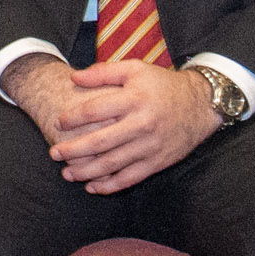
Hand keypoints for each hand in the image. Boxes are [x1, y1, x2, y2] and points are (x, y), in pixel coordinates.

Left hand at [39, 57, 219, 194]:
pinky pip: (130, 178)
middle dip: (73, 150)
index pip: (96, 110)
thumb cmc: (162, 85)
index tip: (58, 122)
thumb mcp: (136, 69)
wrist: (201, 105)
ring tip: (67, 174)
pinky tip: (92, 186)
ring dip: (86, 172)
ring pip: (113, 164)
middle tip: (53, 153)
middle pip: (100, 141)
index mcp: (134, 99)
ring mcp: (150, 146)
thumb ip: (104, 72)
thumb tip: (74, 77)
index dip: (73, 117)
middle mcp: (142, 124)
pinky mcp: (157, 162)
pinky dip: (110, 185)